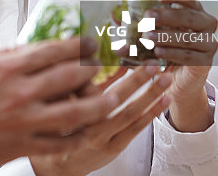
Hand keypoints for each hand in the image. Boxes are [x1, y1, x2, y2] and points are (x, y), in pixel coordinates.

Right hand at [0, 37, 121, 175]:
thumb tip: (18, 50)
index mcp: (5, 68)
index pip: (52, 50)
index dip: (77, 44)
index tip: (90, 41)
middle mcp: (20, 92)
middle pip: (70, 76)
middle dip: (93, 67)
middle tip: (105, 63)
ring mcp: (24, 121)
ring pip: (76, 111)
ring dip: (98, 102)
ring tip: (111, 97)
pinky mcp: (22, 146)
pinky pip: (60, 142)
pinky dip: (76, 136)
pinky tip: (86, 131)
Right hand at [29, 64, 172, 175]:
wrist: (55, 168)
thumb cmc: (53, 132)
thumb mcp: (52, 105)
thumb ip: (68, 85)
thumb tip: (83, 59)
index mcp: (68, 111)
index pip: (86, 85)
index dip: (107, 68)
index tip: (120, 52)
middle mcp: (86, 125)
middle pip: (115, 98)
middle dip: (136, 79)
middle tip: (151, 63)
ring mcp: (102, 138)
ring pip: (129, 113)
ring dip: (149, 94)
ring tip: (165, 77)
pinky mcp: (114, 148)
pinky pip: (135, 129)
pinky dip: (150, 114)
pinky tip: (163, 100)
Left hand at [146, 0, 217, 131]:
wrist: (175, 80)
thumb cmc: (160, 51)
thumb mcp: (145, 39)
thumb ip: (133, 35)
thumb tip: (116, 37)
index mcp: (192, 10)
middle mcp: (205, 24)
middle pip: (189, 16)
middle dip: (167, 15)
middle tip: (148, 16)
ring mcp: (208, 43)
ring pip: (189, 37)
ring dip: (167, 36)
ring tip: (148, 37)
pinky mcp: (206, 62)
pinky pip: (190, 56)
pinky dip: (173, 54)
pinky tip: (158, 52)